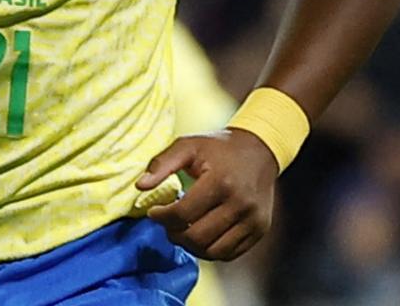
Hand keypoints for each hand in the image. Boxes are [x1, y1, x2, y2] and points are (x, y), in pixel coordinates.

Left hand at [136, 129, 277, 260]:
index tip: (154, 212)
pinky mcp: (260, 230)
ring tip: (183, 230)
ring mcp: (253, 219)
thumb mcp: (188, 145)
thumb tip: (140, 186)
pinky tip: (201, 235)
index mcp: (221, 181)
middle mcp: (241, 203)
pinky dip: (210, 250)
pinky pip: (229, 253)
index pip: (183, 214)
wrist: (259, 149)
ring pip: (213, 252)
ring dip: (191, 246)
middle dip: (174, 234)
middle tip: (167, 223)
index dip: (162, 217)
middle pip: (197, 237)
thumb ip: (161, 164)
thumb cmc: (219, 148)